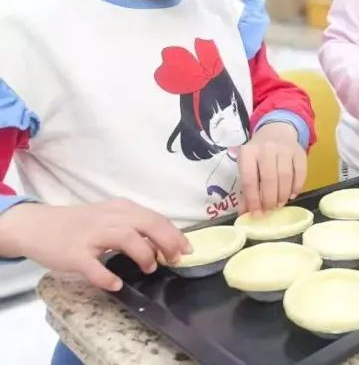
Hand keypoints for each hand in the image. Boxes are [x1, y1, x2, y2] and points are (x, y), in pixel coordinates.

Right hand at [0, 200, 189, 291]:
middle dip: (167, 241)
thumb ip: (134, 226)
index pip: (156, 218)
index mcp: (121, 209)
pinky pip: (92, 266)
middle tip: (175, 259)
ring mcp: (91, 235)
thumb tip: (163, 243)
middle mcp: (109, 218)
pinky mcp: (74, 254)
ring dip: (143, 253)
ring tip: (150, 268)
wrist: (37, 225)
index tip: (187, 249)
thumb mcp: (110, 217)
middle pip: (147, 224)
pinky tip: (116, 283)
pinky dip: (106, 276)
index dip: (175, 234)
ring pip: (125, 237)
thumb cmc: (79, 224)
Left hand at [238, 122, 305, 213]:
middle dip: (269, 199)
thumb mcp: (248, 166)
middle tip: (269, 210)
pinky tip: (292, 194)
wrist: (277, 131)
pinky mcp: (299, 152)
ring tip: (279, 204)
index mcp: (248, 152)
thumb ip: (246, 189)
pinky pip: (300, 173)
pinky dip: (296, 187)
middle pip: (269, 179)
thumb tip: (245, 213)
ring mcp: (284, 148)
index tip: (256, 213)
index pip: (249, 179)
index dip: (252, 199)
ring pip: (285, 176)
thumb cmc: (259, 155)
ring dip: (283, 195)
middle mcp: (266, 148)